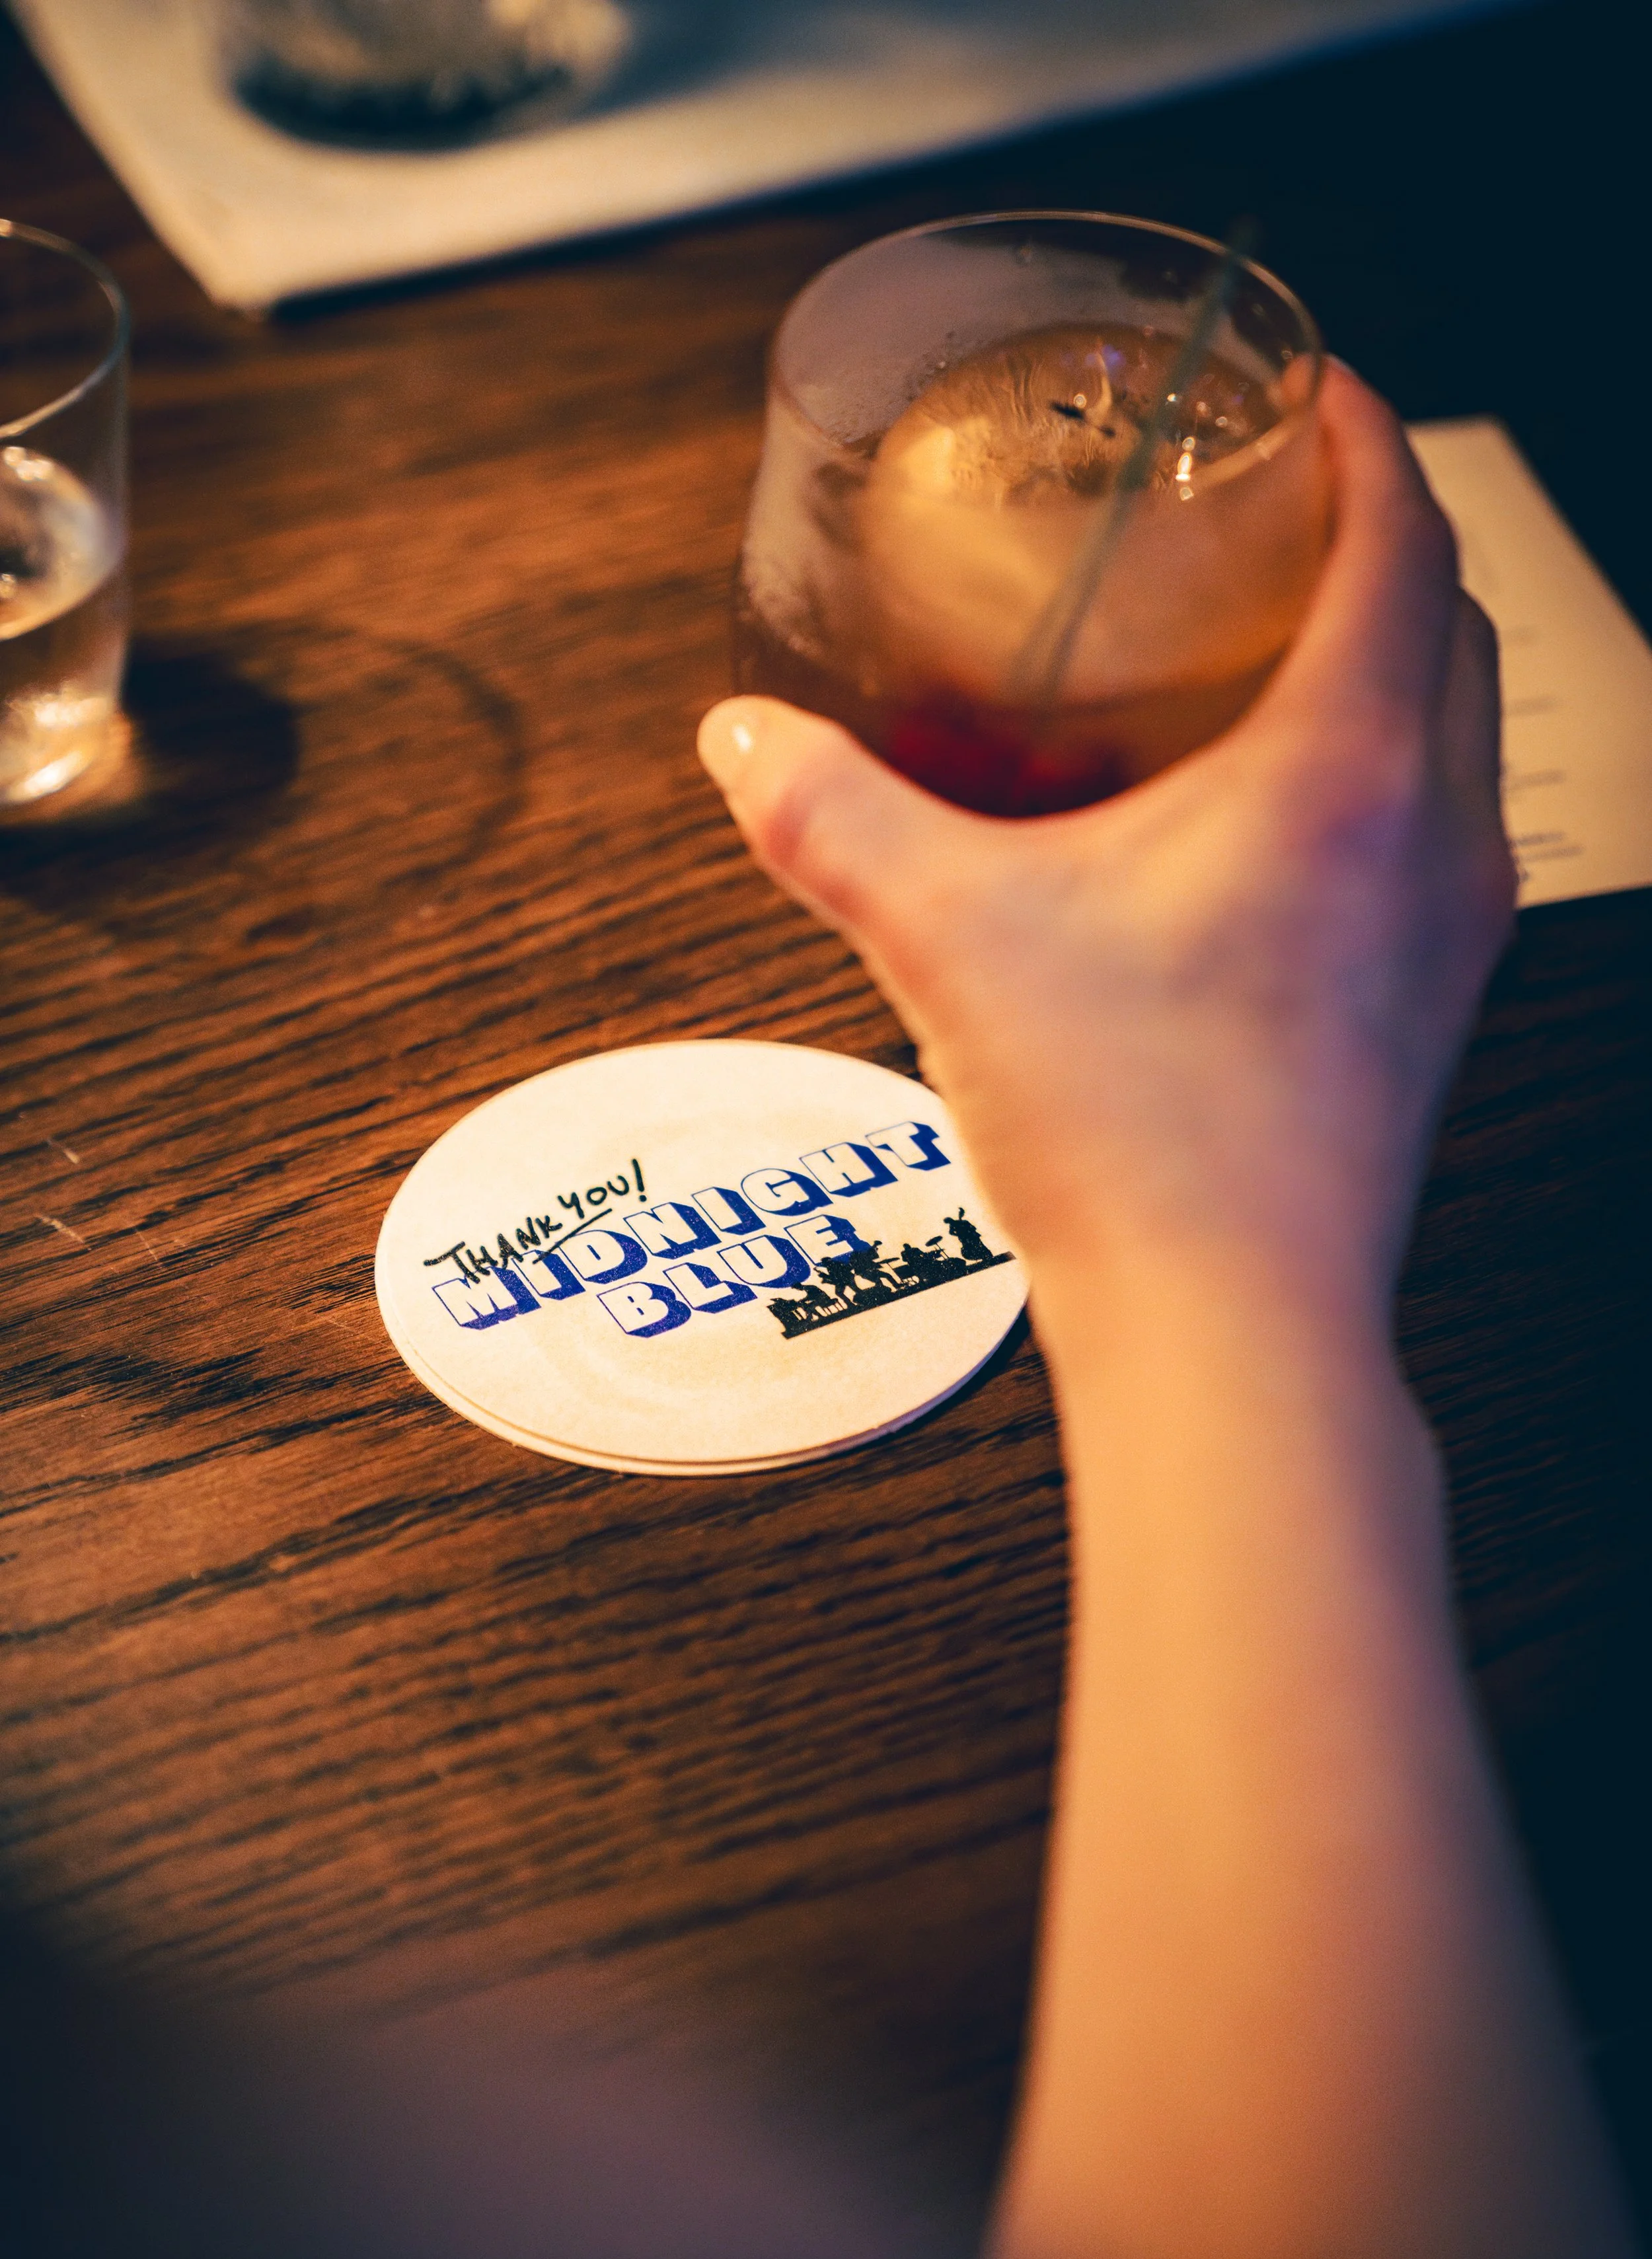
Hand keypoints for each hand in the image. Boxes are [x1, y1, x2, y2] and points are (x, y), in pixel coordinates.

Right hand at [699, 368, 1513, 1328]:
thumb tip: (742, 739)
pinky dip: (1384, 769)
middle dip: (1377, 528)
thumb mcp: (948, 944)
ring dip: (1392, 652)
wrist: (1234, 1332)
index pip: (1405, 530)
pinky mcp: (1432, 1011)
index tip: (1299, 380)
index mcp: (1349, 771)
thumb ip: (832, 818)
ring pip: (1462, 727)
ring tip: (1275, 639)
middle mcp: (1436, 835)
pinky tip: (1275, 817)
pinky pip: (1438, 832)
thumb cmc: (1137, 1144)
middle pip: (1454, 614)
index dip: (1357, 429)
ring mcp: (1453, 930)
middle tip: (1269, 500)